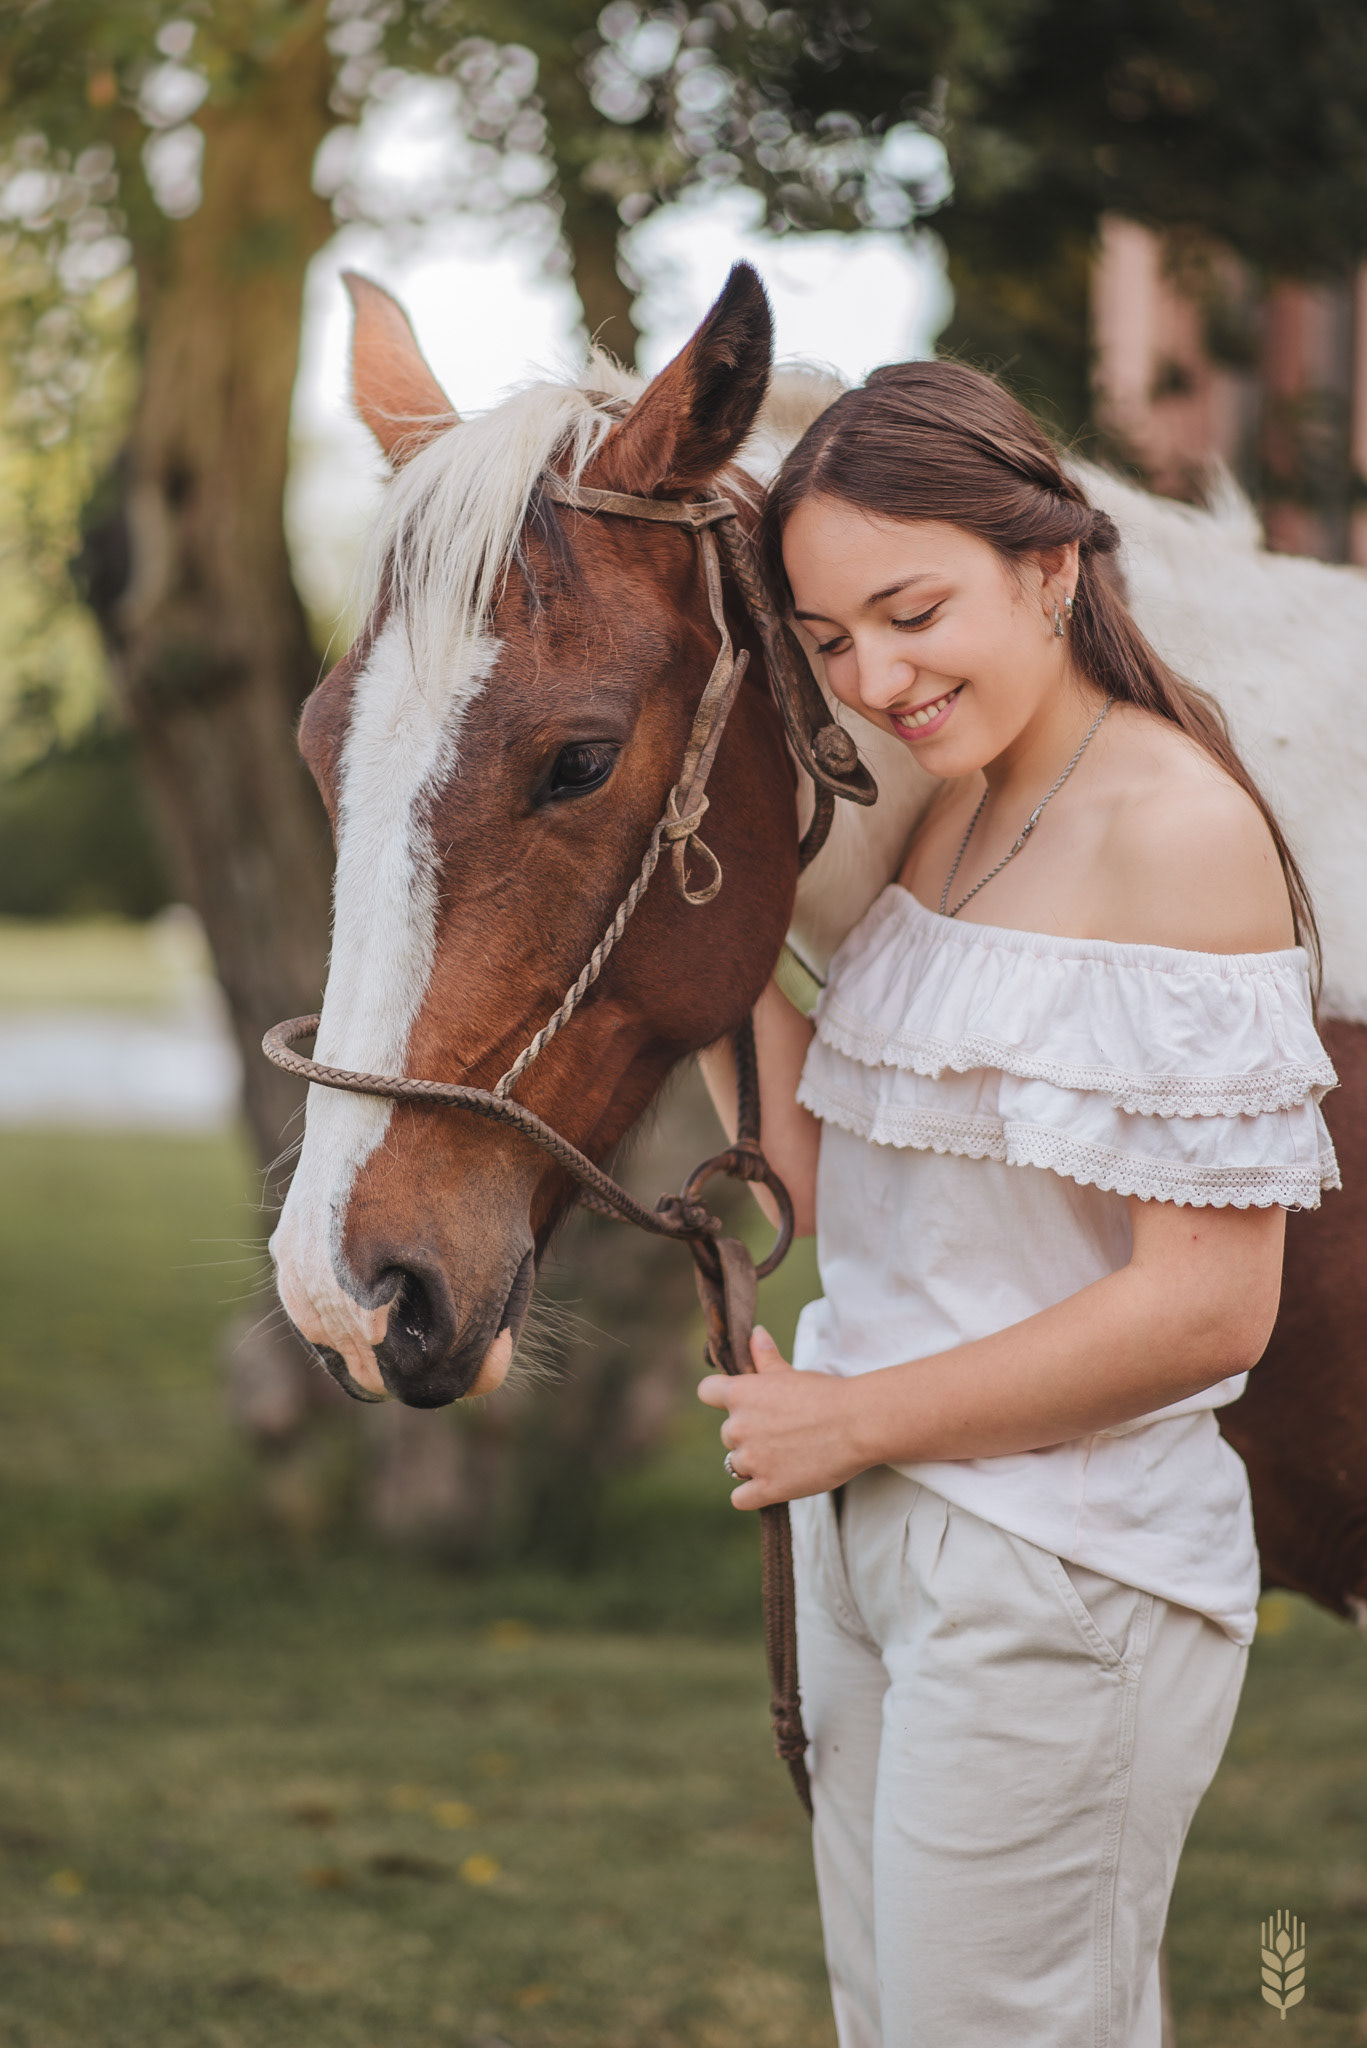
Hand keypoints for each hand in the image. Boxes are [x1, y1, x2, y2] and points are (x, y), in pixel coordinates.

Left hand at [697, 1326, 866, 1509]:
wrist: (858, 1424)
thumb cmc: (827, 1394)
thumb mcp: (791, 1373)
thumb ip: (765, 1357)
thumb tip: (755, 1333)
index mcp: (741, 1393)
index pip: (707, 1392)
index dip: (722, 1397)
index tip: (743, 1403)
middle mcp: (739, 1427)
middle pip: (727, 1434)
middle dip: (748, 1434)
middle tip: (782, 1432)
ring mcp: (752, 1460)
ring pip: (734, 1465)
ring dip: (754, 1463)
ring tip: (786, 1456)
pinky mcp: (768, 1488)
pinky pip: (740, 1498)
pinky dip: (752, 1494)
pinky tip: (773, 1483)